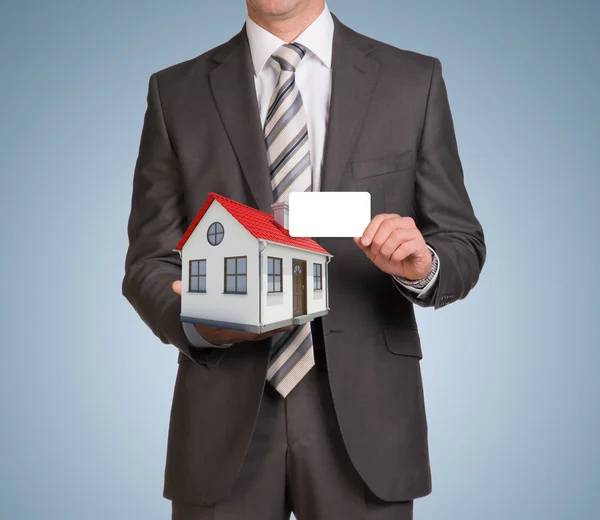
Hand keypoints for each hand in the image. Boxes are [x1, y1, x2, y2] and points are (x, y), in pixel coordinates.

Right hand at [171, 281, 292, 343]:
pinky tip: (285, 322)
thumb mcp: (193, 306)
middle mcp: (233, 334)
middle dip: (269, 329)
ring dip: (275, 328)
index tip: (261, 326)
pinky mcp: (248, 333)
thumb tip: (176, 286)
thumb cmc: (202, 315)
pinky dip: (273, 328)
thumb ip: (187, 294)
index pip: (236, 331)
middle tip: (283, 322)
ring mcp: (242, 335)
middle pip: (254, 334)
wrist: (203, 331)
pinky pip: (263, 332)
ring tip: (290, 321)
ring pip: (261, 334)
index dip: (249, 330)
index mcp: (221, 329)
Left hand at [354, 214, 431, 279]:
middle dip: (378, 241)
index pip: (380, 218)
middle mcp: (404, 224)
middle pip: (388, 224)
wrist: (410, 270)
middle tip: (376, 251)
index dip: (370, 230)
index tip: (364, 242)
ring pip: (396, 236)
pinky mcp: (419, 244)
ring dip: (387, 250)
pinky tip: (395, 259)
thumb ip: (365, 244)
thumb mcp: (375, 252)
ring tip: (386, 257)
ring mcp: (413, 233)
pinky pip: (405, 248)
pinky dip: (396, 256)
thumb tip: (357, 237)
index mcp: (393, 221)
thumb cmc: (395, 257)